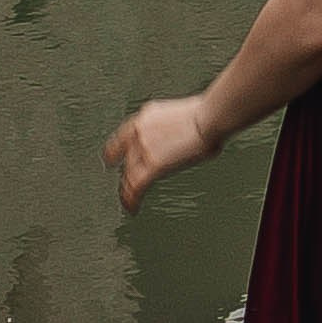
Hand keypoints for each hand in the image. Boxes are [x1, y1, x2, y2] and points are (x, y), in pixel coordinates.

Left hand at [104, 94, 221, 210]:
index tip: (112, 160)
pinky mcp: (153, 165)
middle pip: (125, 159)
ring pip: (128, 175)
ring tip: (128, 203)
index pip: (122, 136)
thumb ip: (175, 129)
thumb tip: (188, 139)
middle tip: (126, 185)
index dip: (115, 151)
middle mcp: (141, 131)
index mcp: (148, 115)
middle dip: (126, 174)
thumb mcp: (183, 115)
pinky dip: (132, 200)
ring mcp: (144, 148)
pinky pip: (135, 187)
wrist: (210, 118)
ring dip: (127, 191)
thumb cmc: (208, 115)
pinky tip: (133, 208)